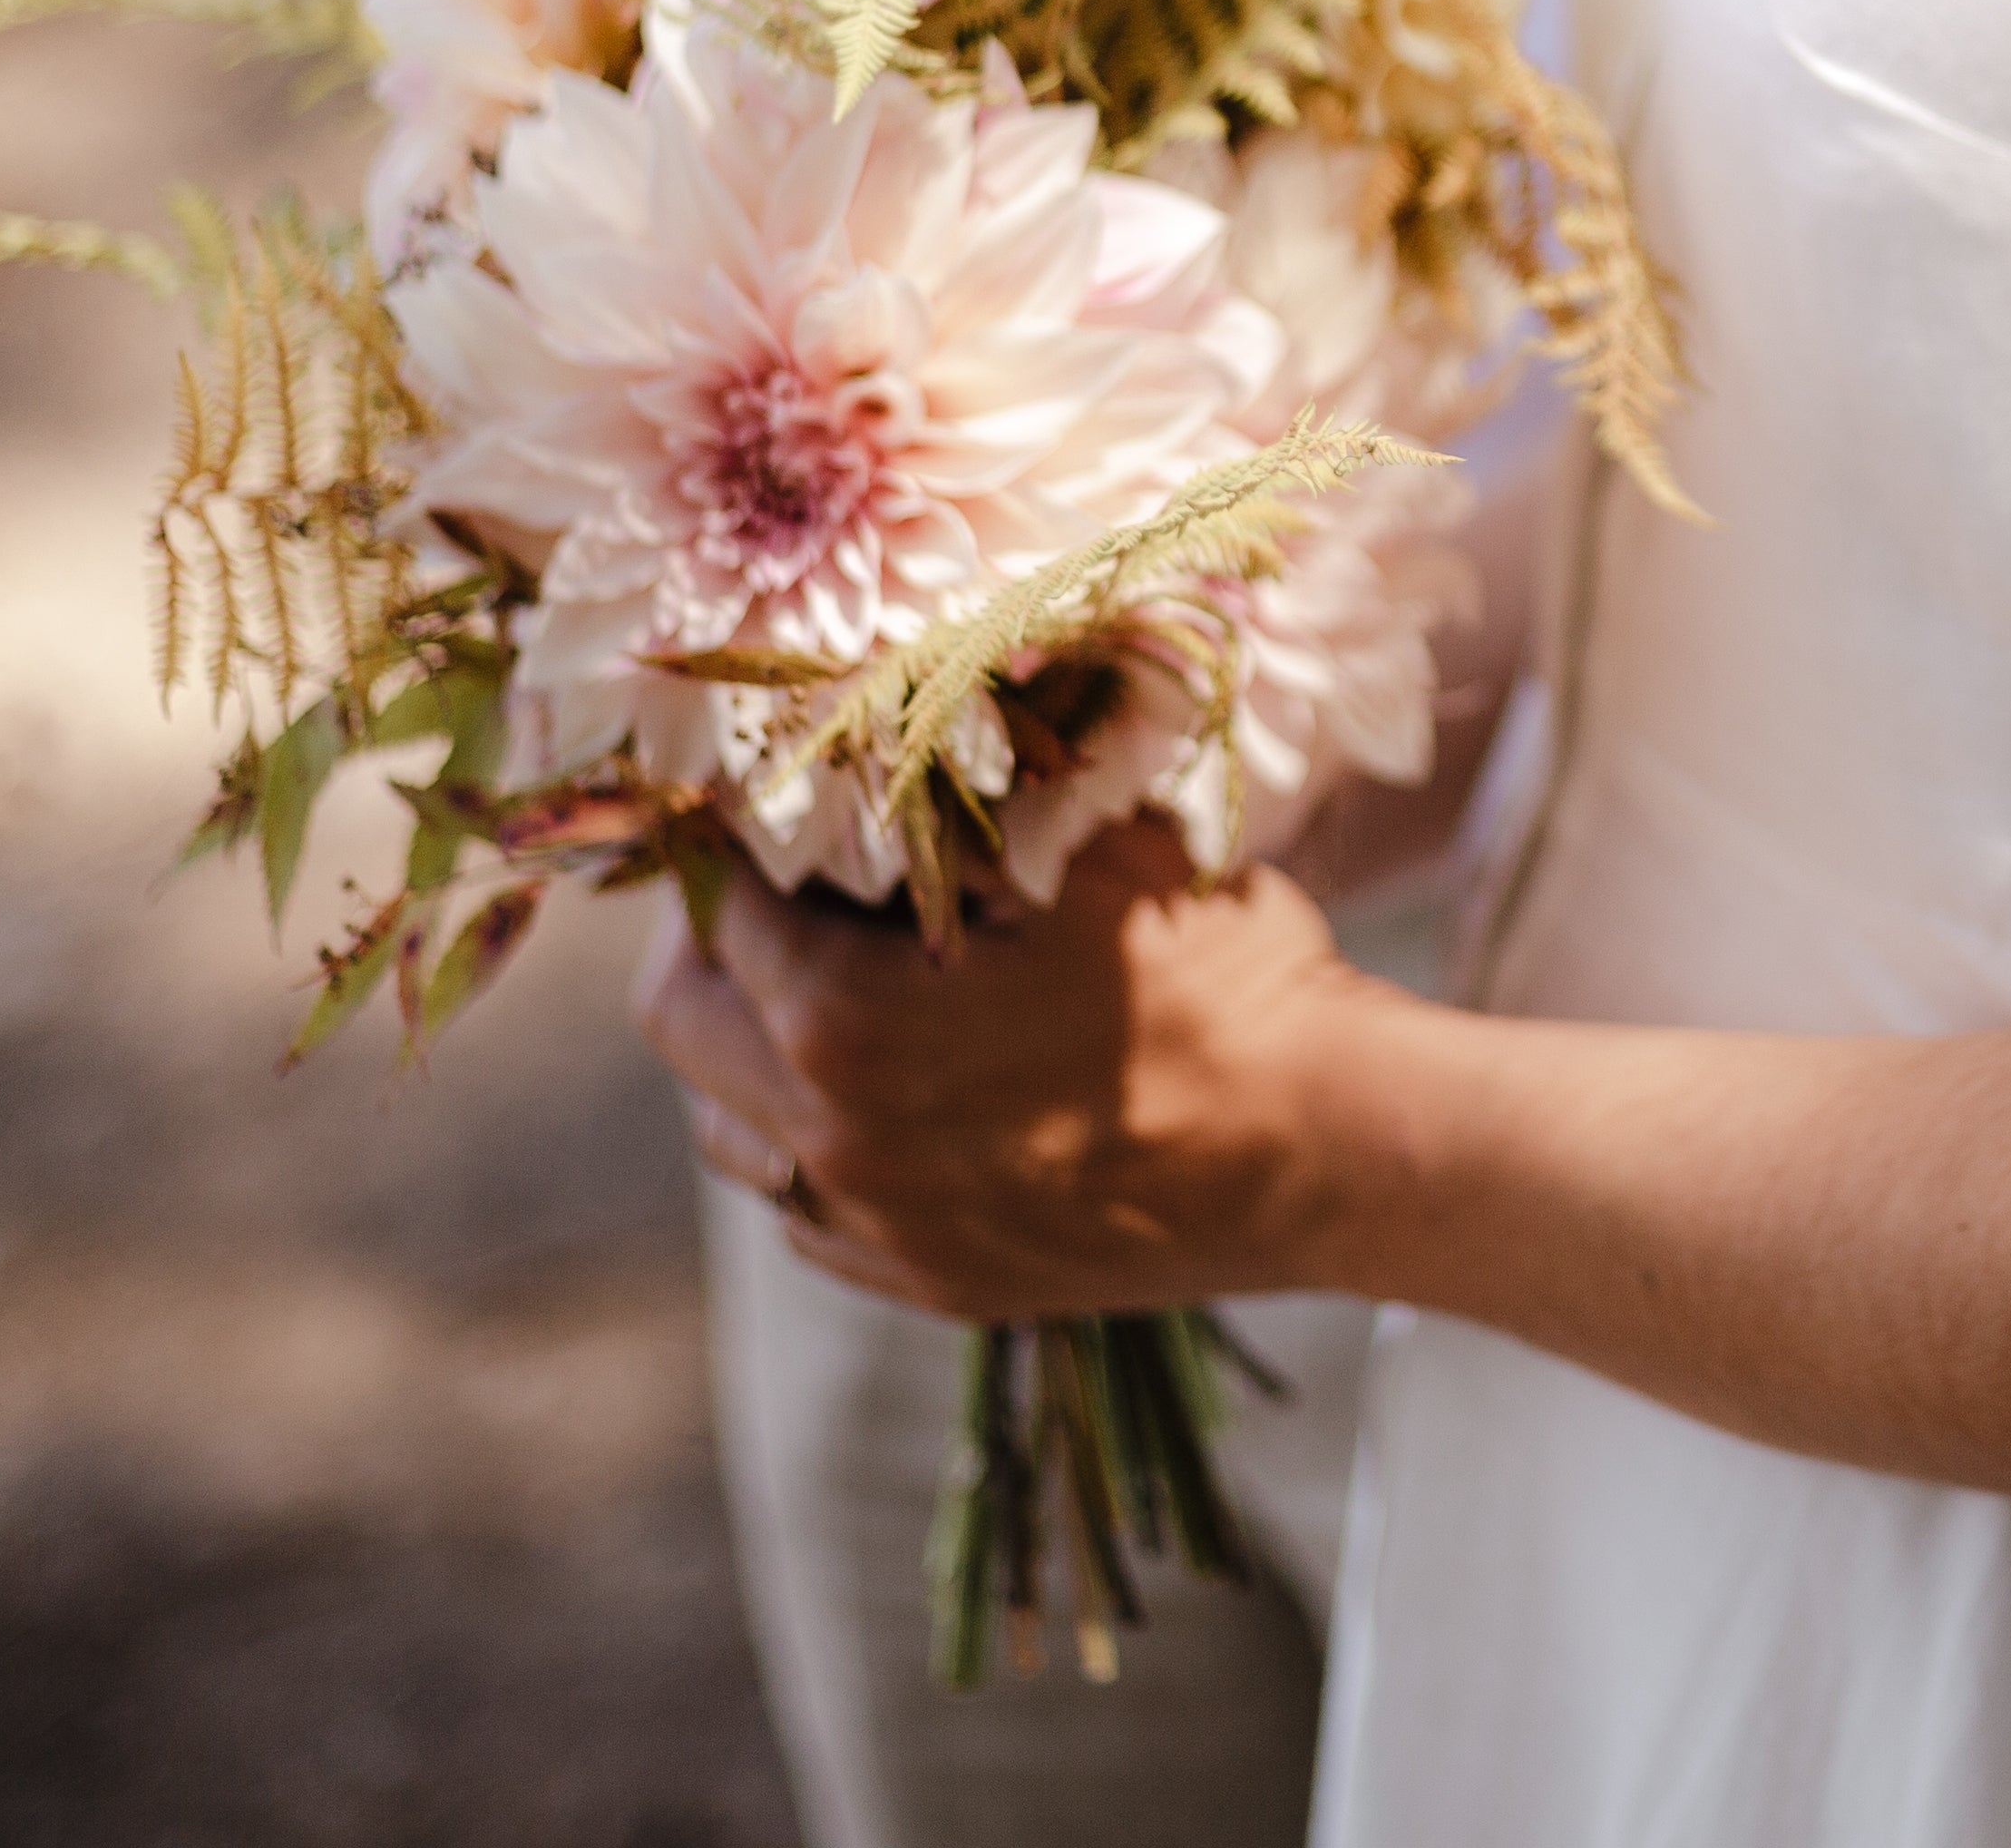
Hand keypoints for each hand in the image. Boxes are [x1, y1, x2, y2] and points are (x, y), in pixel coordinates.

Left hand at [630, 821, 1381, 1320]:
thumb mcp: (1091, 841)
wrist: (1329, 1148)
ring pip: (732, 1135)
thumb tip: (877, 726)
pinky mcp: (935, 1284)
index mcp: (843, 1018)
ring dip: (758, 1053)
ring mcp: (880, 1228)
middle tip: (789, 888)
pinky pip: (815, 1216)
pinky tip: (907, 1097)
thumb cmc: (1221, 975)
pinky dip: (827, 1148)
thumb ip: (965, 791)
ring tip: (844, 993)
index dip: (737, 832)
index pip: (713, 904)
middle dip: (716, 942)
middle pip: (682, 1025)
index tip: (775, 797)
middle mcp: (831, 1139)